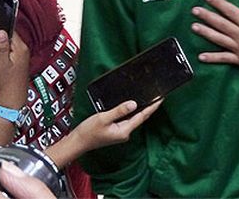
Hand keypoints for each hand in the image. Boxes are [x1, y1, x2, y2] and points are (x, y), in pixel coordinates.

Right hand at [0, 30, 29, 108]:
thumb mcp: (1, 63)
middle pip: (9, 36)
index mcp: (21, 48)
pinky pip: (9, 49)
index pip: (10, 32)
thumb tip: (1, 32)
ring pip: (8, 43)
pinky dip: (0, 48)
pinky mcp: (19, 60)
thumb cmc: (7, 83)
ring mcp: (22, 55)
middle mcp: (24, 50)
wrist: (12, 98)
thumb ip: (2, 47)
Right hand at [45, 99, 161, 167]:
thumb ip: (119, 111)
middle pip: (140, 117)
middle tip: (158, 96)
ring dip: (141, 109)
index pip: (143, 116)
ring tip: (149, 98)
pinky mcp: (116, 130)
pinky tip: (133, 106)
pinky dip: (132, 112)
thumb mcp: (104, 118)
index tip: (161, 98)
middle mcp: (125, 132)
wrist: (78, 142)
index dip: (152, 106)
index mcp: (124, 130)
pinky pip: (127, 119)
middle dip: (149, 107)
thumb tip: (134, 104)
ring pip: (134, 118)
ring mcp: (121, 132)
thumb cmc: (88, 132)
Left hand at [191, 0, 238, 71]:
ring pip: (219, 39)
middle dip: (207, 16)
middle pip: (221, 24)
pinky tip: (201, 57)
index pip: (231, 11)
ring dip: (206, 33)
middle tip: (195, 10)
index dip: (218, 3)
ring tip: (194, 27)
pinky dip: (212, 58)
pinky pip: (224, 59)